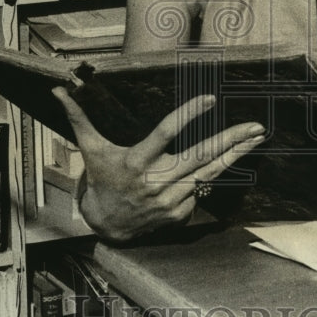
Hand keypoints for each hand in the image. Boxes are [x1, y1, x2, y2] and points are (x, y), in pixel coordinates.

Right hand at [53, 88, 265, 241]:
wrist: (106, 226)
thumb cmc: (101, 179)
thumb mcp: (90, 149)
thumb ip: (79, 118)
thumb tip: (59, 90)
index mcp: (136, 162)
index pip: (166, 133)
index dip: (188, 115)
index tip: (210, 98)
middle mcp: (155, 181)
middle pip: (201, 156)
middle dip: (231, 140)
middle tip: (256, 126)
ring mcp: (170, 200)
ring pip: (210, 173)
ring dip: (236, 156)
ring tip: (257, 138)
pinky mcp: (180, 214)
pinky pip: (203, 189)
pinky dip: (217, 174)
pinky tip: (232, 159)